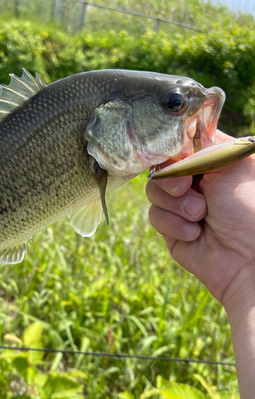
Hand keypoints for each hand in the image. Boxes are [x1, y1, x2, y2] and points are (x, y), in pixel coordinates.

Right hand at [146, 130, 254, 313]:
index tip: (178, 156)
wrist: (248, 259)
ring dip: (175, 204)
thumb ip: (202, 146)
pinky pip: (154, 215)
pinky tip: (194, 234)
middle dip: (171, 179)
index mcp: (213, 161)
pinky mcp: (171, 229)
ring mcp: (182, 205)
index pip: (179, 144)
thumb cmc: (248, 208)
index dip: (173, 149)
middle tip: (188, 188)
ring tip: (200, 215)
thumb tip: (175, 140)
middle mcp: (196, 181)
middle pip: (161, 166)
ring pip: (153, 191)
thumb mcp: (230, 164)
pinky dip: (172, 224)